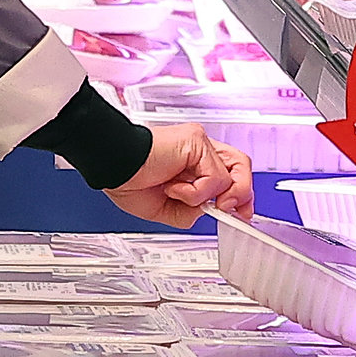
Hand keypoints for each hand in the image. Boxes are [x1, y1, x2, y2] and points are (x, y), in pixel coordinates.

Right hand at [105, 123, 253, 228]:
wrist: (114, 167)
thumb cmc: (129, 181)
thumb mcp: (167, 209)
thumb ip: (191, 211)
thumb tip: (209, 211)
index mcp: (194, 163)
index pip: (231, 173)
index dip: (242, 194)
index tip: (242, 214)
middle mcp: (200, 151)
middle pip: (241, 166)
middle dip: (241, 194)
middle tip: (226, 210)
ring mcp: (200, 145)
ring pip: (235, 170)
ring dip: (215, 195)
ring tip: (193, 199)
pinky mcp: (197, 142)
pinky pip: (213, 176)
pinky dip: (195, 192)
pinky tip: (173, 188)